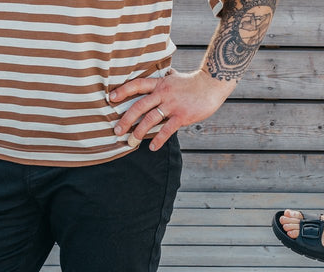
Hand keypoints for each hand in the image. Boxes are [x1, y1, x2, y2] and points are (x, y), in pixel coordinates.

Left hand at [110, 69, 236, 150]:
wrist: (212, 85)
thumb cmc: (194, 83)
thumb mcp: (176, 78)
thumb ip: (167, 79)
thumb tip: (165, 73)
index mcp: (160, 84)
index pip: (137, 85)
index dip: (123, 91)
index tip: (111, 98)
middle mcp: (164, 93)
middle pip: (139, 106)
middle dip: (126, 119)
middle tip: (117, 130)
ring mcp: (173, 105)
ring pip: (150, 119)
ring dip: (138, 132)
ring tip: (131, 142)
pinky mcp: (182, 116)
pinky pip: (167, 129)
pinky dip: (158, 139)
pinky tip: (153, 147)